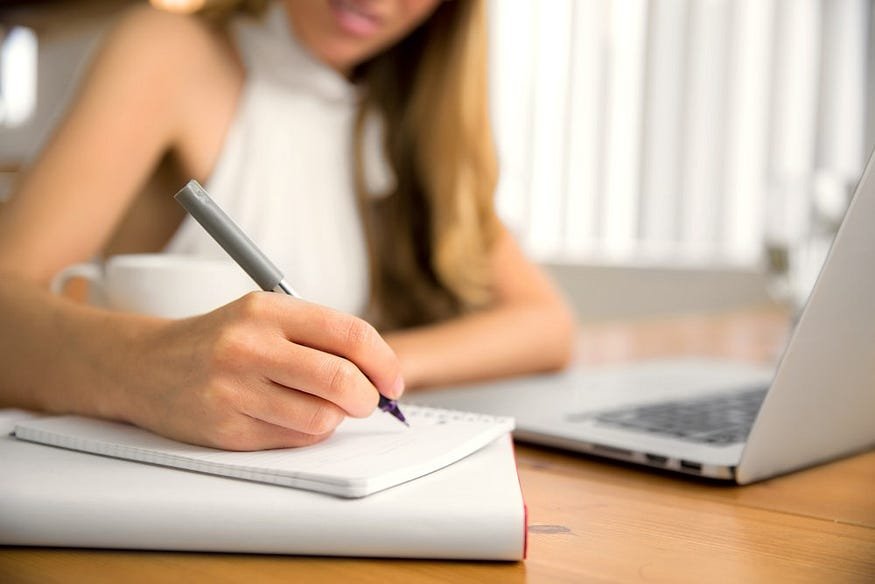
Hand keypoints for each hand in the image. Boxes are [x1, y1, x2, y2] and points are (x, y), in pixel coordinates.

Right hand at [118, 292, 403, 449]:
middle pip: (342, 381)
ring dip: (335, 418)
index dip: (385, 362)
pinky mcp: (226, 430)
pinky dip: (305, 432)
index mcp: (267, 310)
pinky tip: (287, 416)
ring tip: (319, 406)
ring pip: (322, 418)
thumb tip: (381, 373)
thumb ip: (320, 337)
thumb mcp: (264, 317)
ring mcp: (235, 391)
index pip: (351, 335)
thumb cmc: (220, 340)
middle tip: (367, 401)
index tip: (394, 381)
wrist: (144, 366)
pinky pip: (293, 440)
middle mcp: (249, 347)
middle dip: (368, 398)